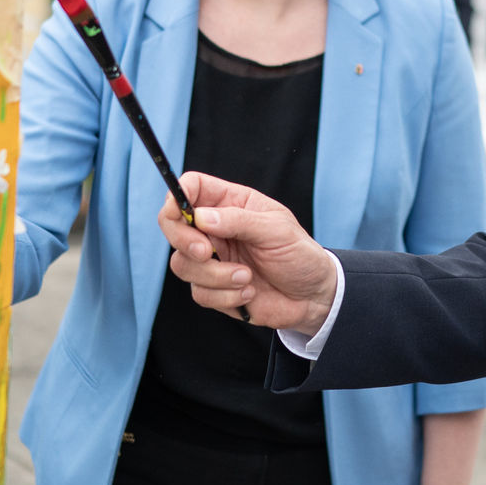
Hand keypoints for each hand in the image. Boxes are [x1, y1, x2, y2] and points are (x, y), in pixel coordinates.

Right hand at [159, 172, 337, 334]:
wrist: (312, 296)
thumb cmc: (299, 254)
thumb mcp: (276, 230)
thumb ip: (239, 220)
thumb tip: (201, 217)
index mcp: (231, 203)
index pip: (191, 188)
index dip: (177, 196)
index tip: (179, 212)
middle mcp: (215, 229)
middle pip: (173, 225)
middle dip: (184, 240)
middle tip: (205, 252)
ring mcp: (212, 259)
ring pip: (182, 264)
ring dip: (215, 275)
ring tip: (247, 277)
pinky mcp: (213, 288)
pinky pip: (199, 293)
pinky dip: (225, 296)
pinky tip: (249, 292)